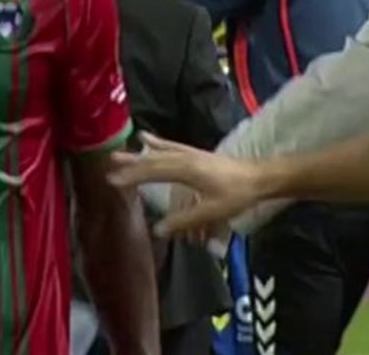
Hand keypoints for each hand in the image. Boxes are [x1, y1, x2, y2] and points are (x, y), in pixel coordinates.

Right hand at [109, 132, 267, 237]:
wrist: (259, 177)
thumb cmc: (237, 195)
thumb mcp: (212, 211)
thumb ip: (184, 220)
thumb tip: (157, 229)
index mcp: (187, 170)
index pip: (154, 171)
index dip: (133, 176)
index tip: (113, 180)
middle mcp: (185, 158)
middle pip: (153, 160)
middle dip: (130, 164)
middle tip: (108, 166)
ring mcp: (190, 153)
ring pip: (159, 152)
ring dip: (138, 154)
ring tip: (119, 153)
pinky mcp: (194, 154)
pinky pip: (170, 146)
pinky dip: (156, 143)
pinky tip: (145, 138)